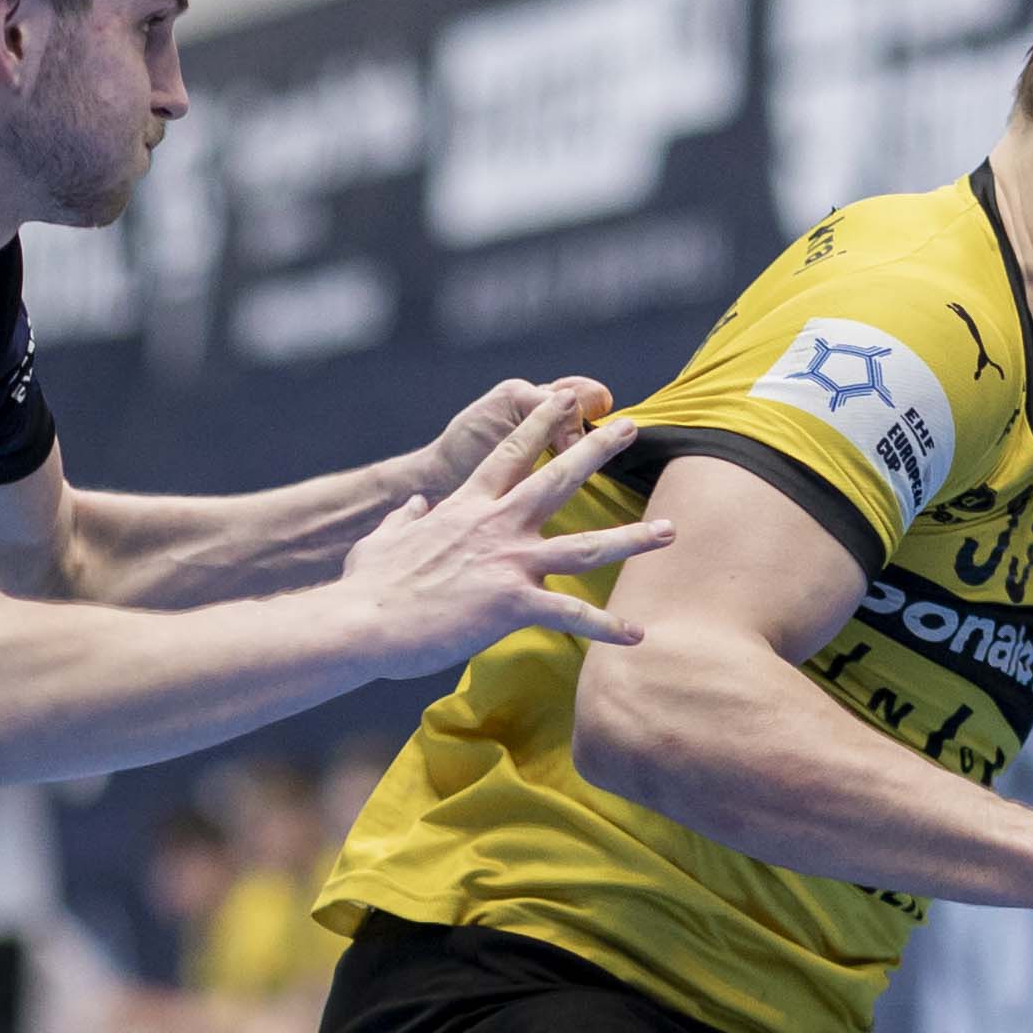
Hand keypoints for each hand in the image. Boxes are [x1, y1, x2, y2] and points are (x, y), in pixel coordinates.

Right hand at [339, 400, 666, 675]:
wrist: (362, 621)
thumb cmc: (368, 586)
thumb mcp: (382, 540)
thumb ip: (404, 518)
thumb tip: (414, 504)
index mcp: (466, 507)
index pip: (509, 453)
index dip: (539, 422)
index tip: (565, 397)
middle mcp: (495, 526)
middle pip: (558, 478)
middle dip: (598, 449)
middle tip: (634, 427)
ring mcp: (507, 562)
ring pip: (584, 545)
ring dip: (632, 538)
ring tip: (670, 529)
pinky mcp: (510, 603)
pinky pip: (571, 616)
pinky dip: (607, 626)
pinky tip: (638, 635)